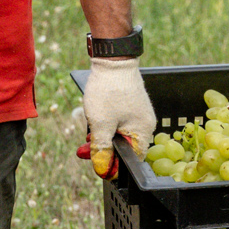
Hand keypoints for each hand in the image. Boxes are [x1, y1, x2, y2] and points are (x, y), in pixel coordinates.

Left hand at [81, 56, 155, 175]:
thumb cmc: (108, 91)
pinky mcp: (130, 104)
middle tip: (83, 151)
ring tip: (85, 137)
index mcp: (143, 131)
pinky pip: (119, 123)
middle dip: (103, 151)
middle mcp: (145, 124)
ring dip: (102, 138)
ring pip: (119, 135)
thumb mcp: (100, 124)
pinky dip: (106, 126)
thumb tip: (103, 170)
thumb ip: (102, 149)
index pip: (132, 160)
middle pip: (125, 148)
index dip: (114, 167)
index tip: (96, 165)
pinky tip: (93, 123)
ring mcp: (138, 113)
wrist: (112, 59)